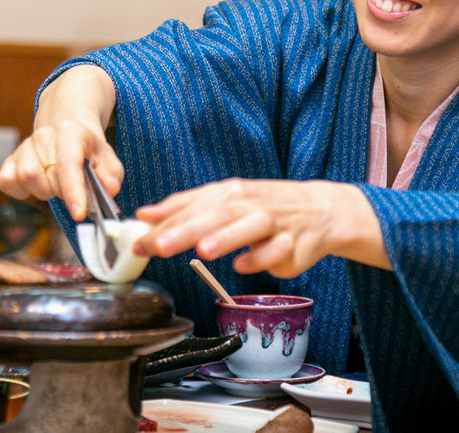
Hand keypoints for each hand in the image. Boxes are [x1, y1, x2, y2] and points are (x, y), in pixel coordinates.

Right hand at [0, 64, 121, 220]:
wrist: (67, 128)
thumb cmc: (87, 147)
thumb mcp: (107, 156)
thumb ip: (112, 174)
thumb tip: (110, 189)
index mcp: (70, 133)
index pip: (68, 164)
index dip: (73, 191)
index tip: (79, 214)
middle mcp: (43, 137)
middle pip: (45, 178)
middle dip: (61, 192)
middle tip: (73, 189)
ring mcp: (24, 147)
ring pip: (25, 180)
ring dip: (43, 192)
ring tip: (56, 184)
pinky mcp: (10, 159)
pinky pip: (6, 182)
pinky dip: (21, 191)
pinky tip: (37, 186)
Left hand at [133, 178, 389, 277]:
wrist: (321, 210)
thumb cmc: (264, 207)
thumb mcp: (224, 201)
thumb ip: (184, 208)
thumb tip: (144, 215)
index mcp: (229, 193)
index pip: (193, 206)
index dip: (164, 223)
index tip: (138, 241)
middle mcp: (249, 203)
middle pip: (215, 215)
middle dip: (186, 230)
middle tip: (159, 245)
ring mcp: (273, 222)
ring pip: (249, 227)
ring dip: (227, 237)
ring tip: (204, 250)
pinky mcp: (293, 243)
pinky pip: (276, 251)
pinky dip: (261, 258)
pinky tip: (243, 265)